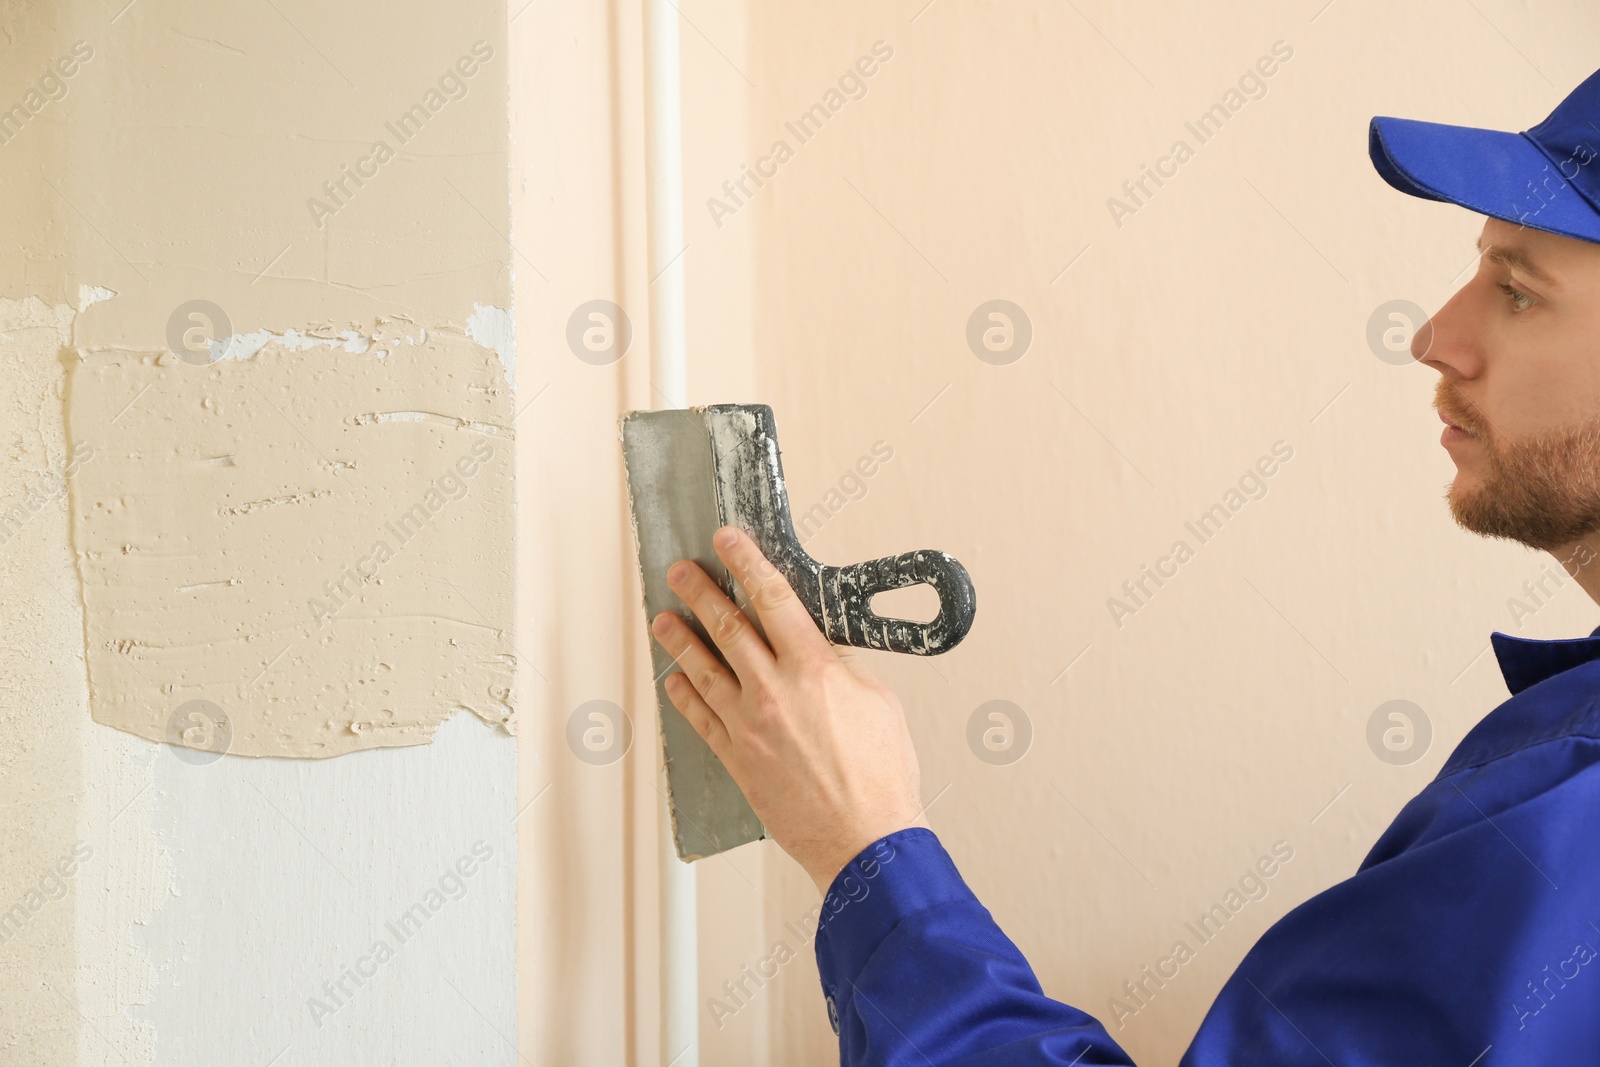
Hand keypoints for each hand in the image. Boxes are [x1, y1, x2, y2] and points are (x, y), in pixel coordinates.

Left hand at [651, 525, 927, 893]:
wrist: (864, 839)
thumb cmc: (881, 777)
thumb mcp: (878, 701)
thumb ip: (841, 668)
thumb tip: (819, 651)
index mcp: (813, 669)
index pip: (772, 598)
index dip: (746, 561)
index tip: (728, 540)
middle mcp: (773, 692)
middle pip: (727, 626)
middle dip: (700, 591)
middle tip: (681, 571)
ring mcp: (749, 726)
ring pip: (702, 669)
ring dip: (679, 639)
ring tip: (663, 619)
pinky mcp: (737, 759)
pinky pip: (700, 718)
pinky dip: (683, 695)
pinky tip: (673, 680)